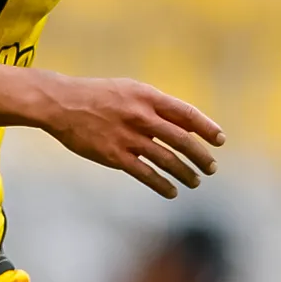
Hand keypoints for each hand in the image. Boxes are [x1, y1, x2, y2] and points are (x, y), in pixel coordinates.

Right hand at [38, 74, 224, 197]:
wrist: (60, 103)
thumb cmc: (97, 95)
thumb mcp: (129, 89)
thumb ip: (154, 105)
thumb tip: (182, 123)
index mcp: (147, 96)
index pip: (186, 114)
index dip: (206, 128)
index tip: (220, 141)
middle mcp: (140, 116)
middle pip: (181, 140)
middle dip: (200, 156)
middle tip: (212, 168)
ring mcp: (127, 137)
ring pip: (166, 159)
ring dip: (185, 173)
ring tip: (195, 182)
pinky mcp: (114, 155)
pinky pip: (145, 174)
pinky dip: (161, 184)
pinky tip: (171, 191)